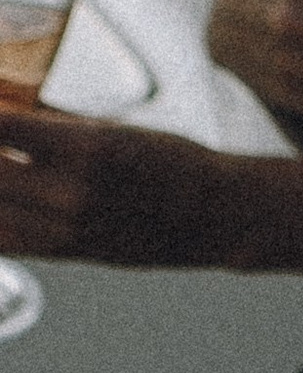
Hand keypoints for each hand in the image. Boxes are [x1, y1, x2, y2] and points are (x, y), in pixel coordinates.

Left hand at [0, 102, 226, 265]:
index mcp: (84, 145)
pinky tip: (1, 202)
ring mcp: (61, 228)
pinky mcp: (62, 253)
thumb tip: (7, 119)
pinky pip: (4, 242)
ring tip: (1, 170)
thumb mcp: (114, 130)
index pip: (2, 128)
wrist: (211, 215)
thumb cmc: (170, 160)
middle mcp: (67, 191)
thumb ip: (56, 129)